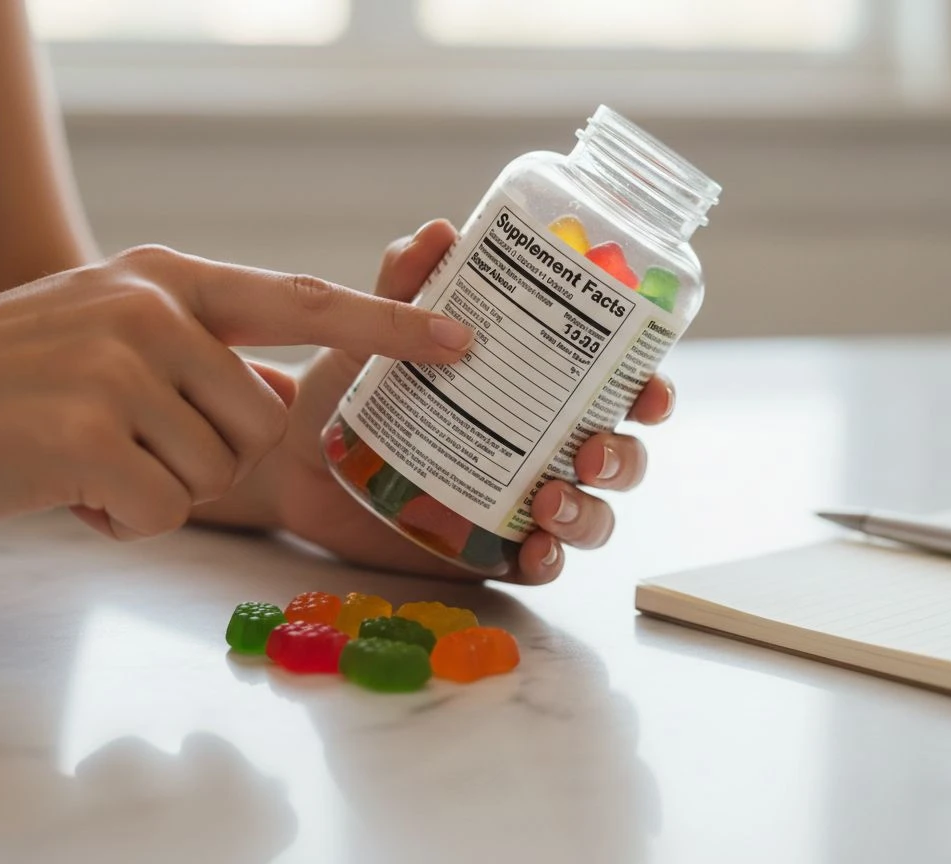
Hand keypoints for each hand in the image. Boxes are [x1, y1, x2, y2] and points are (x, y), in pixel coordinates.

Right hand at [0, 245, 471, 535]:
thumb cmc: (10, 380)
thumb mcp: (111, 332)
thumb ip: (202, 353)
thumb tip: (279, 389)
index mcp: (168, 279)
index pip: (304, 300)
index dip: (387, 326)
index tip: (458, 341)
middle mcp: (153, 309)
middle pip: (265, 420)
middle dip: (213, 457)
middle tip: (133, 446)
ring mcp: (120, 366)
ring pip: (216, 471)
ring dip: (161, 488)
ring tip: (90, 460)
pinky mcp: (89, 434)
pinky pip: (164, 509)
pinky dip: (124, 520)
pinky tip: (69, 489)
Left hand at [197, 221, 674, 583]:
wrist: (299, 457)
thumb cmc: (354, 386)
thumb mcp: (377, 329)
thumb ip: (406, 282)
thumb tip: (438, 232)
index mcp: (536, 388)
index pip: (614, 387)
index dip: (649, 391)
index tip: (651, 395)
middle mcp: (541, 444)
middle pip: (618, 454)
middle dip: (622, 457)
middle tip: (590, 452)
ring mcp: (520, 499)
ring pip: (591, 515)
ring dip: (588, 513)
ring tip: (549, 503)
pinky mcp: (490, 548)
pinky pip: (540, 564)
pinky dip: (548, 560)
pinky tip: (535, 551)